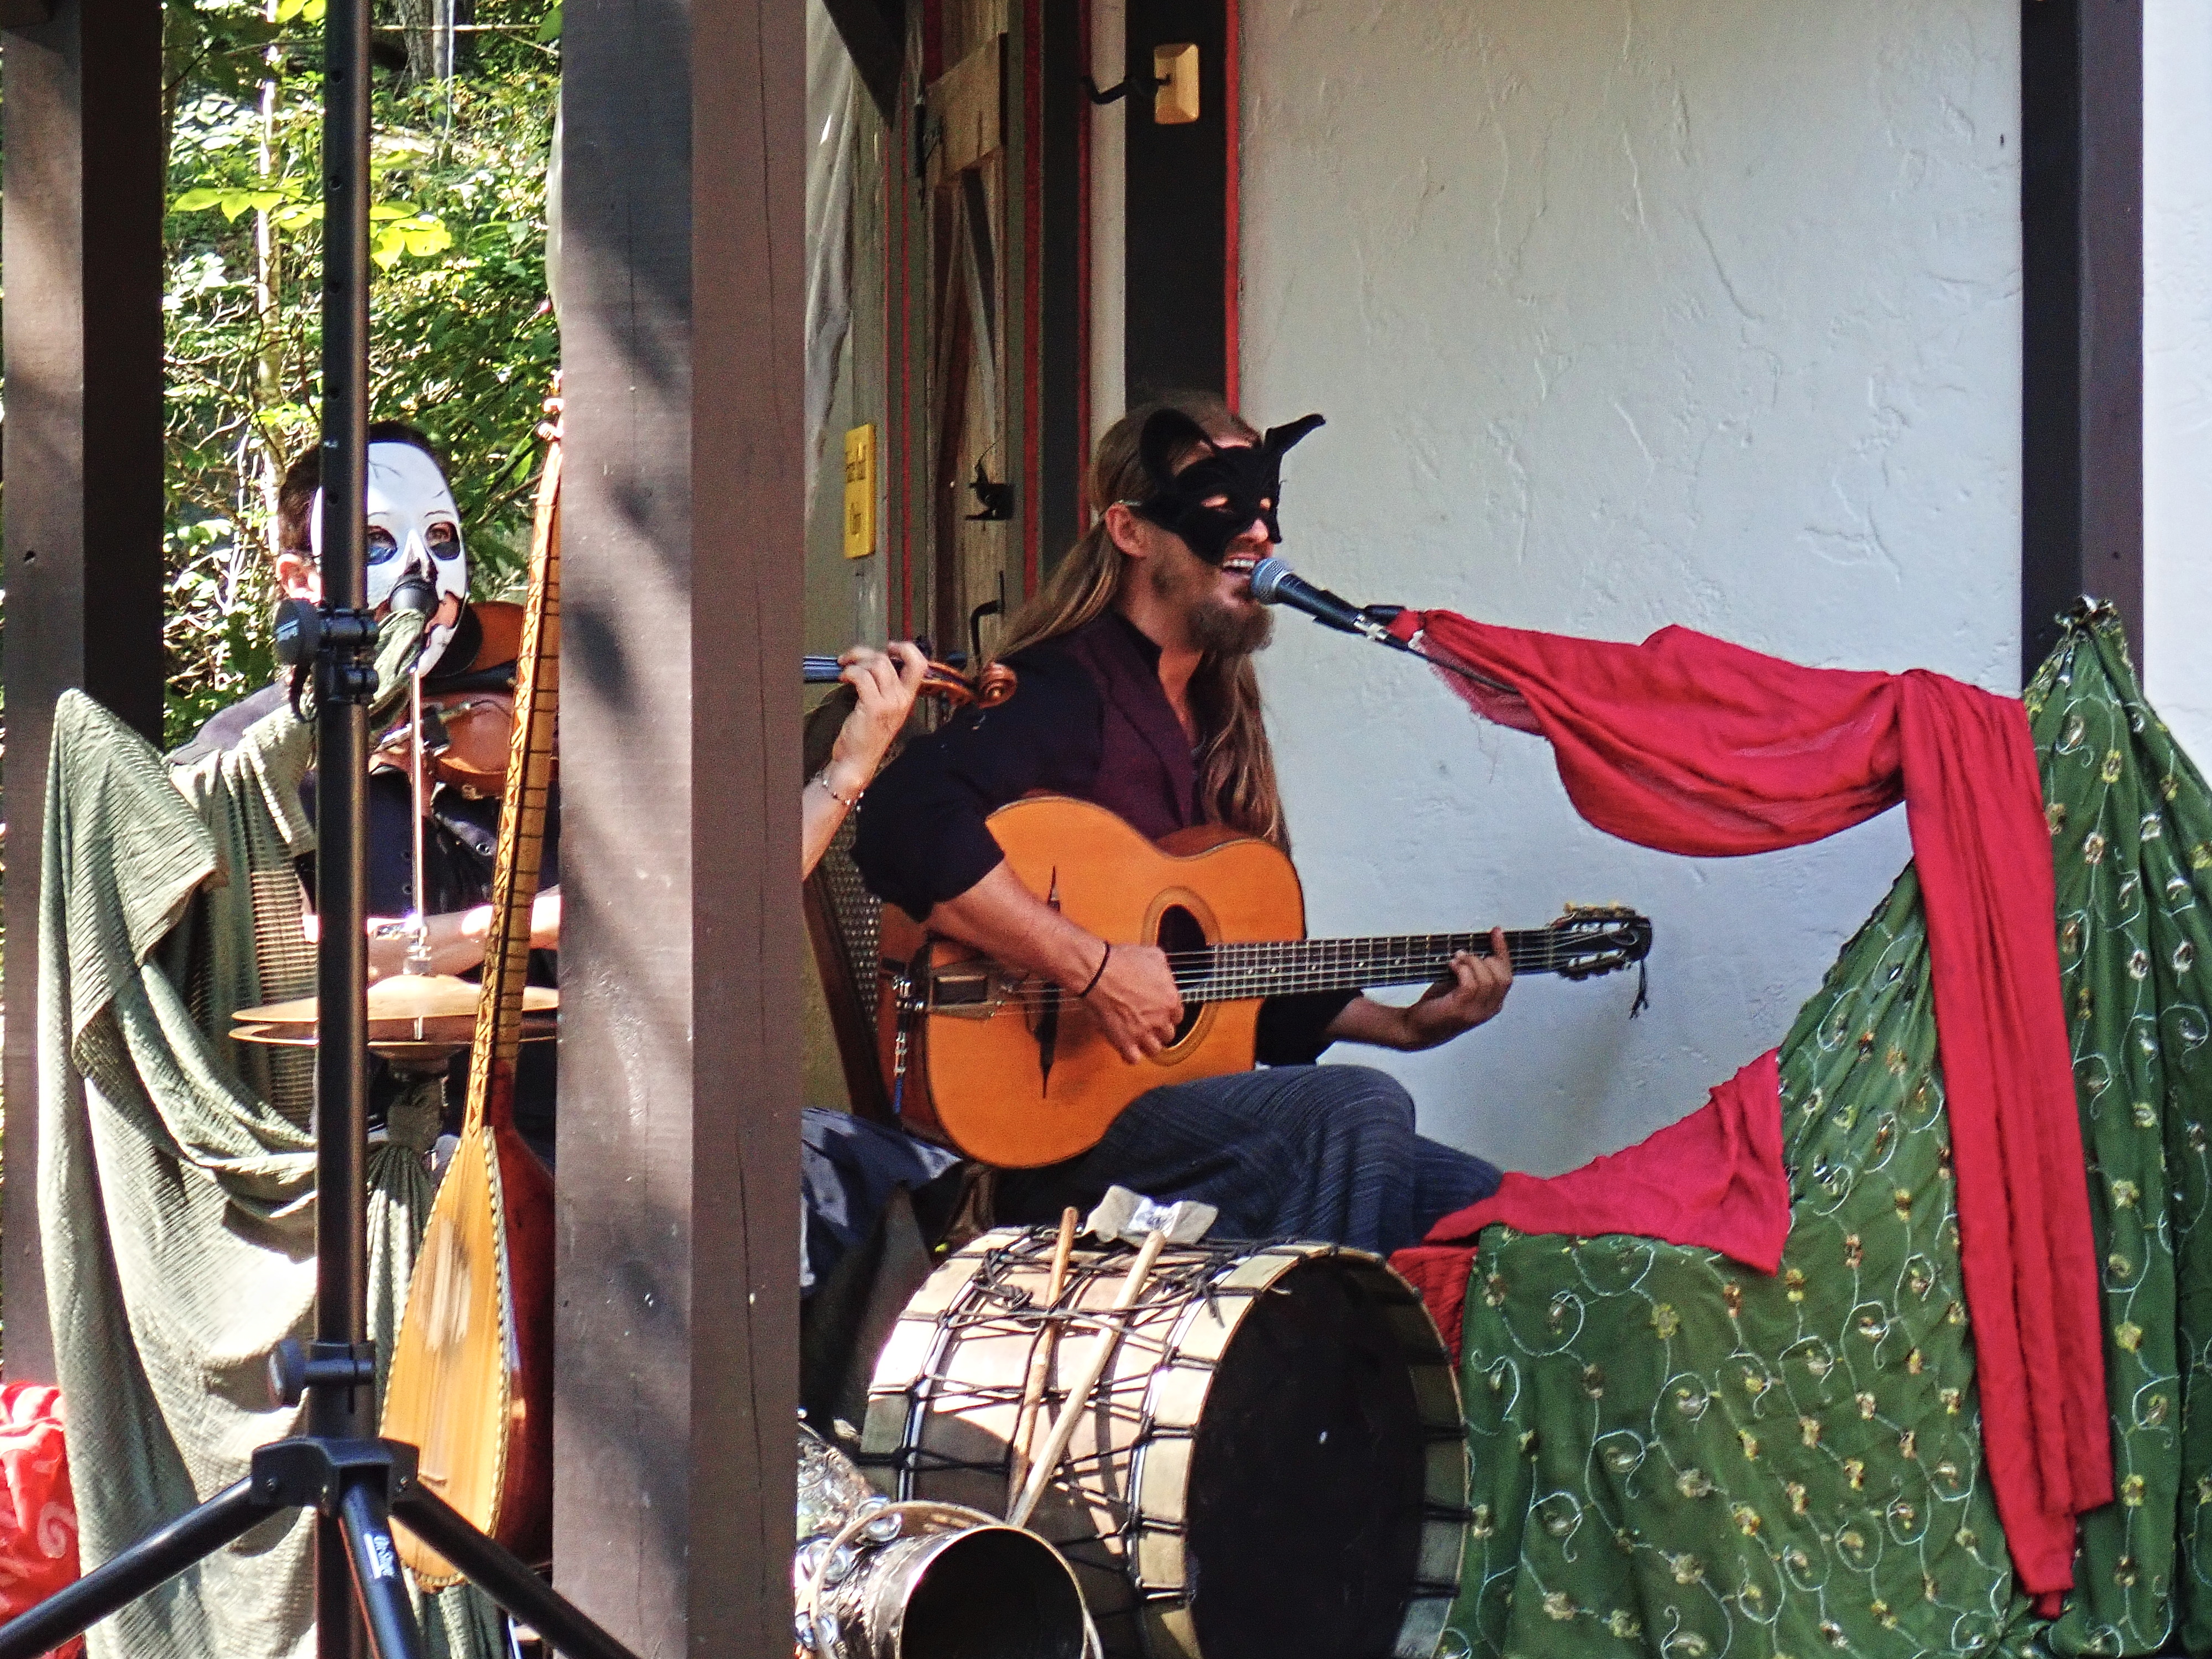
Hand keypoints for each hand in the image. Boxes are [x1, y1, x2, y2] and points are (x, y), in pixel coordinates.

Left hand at [824, 642, 927, 797]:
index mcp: (907, 698)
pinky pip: (862, 676)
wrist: (857, 760)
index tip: (889, 647)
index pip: (920, 664)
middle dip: (866, 653)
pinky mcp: (873, 707)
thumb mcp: (884, 710)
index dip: (906, 648)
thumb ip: (884, 688)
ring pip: (876, 664)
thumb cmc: (866, 735)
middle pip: (889, 659)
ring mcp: (889, 703)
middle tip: (851, 658)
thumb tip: (872, 662)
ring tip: (845, 669)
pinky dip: (849, 672)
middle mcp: (902, 699)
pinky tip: (843, 678)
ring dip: (855, 661)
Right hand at [1074, 940, 1183, 1062]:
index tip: (1161, 1012)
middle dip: (1159, 1029)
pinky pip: (1133, 1059)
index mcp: (1170, 1000)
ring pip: (1154, 1050)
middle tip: (1150, 1024)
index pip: (1178, 1016)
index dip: (1168, 1013)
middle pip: (1168, 1034)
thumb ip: (1164, 969)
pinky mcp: (1124, 1041)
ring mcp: (1142, 1032)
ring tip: (1140, 1039)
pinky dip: (1131, 1055)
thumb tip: (1165, 973)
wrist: (1097, 972)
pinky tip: (1127, 1047)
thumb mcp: (1153, 955)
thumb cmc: (1121, 961)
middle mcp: (1160, 1019)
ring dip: (1148, 1044)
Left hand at [1398, 928, 1512, 1050]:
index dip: (1503, 951)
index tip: (1496, 932)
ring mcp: (1475, 1012)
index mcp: (1493, 1003)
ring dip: (1471, 962)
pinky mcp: (1460, 1010)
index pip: (1507, 975)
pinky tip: (1452, 966)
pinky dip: (1462, 969)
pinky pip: (1471, 984)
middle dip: (1486, 958)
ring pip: (1487, 979)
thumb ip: (1474, 974)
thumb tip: (1477, 948)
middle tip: (1464, 955)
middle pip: (1502, 977)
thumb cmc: (1437, 1007)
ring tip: (1455, 960)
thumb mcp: (1460, 987)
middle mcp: (1488, 1010)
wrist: (1415, 1029)